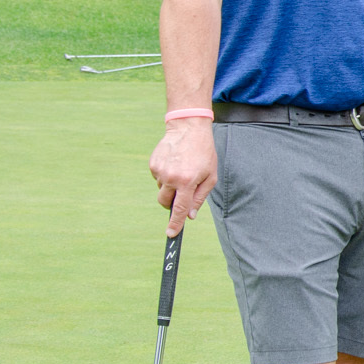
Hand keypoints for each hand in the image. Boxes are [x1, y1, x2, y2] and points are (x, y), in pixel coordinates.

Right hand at [150, 118, 216, 236]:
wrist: (188, 128)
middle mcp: (171, 178)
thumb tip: (190, 215)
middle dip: (171, 203)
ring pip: (161, 190)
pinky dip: (165, 175)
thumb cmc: (204, 153)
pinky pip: (158, 178)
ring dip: (170, 186)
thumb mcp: (211, 176)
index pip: (179, 209)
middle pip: (165, 202)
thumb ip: (200, 197)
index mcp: (187, 182)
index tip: (171, 234)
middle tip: (182, 193)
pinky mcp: (153, 164)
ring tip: (182, 169)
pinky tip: (174, 163)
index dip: (175, 224)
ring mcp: (160, 171)